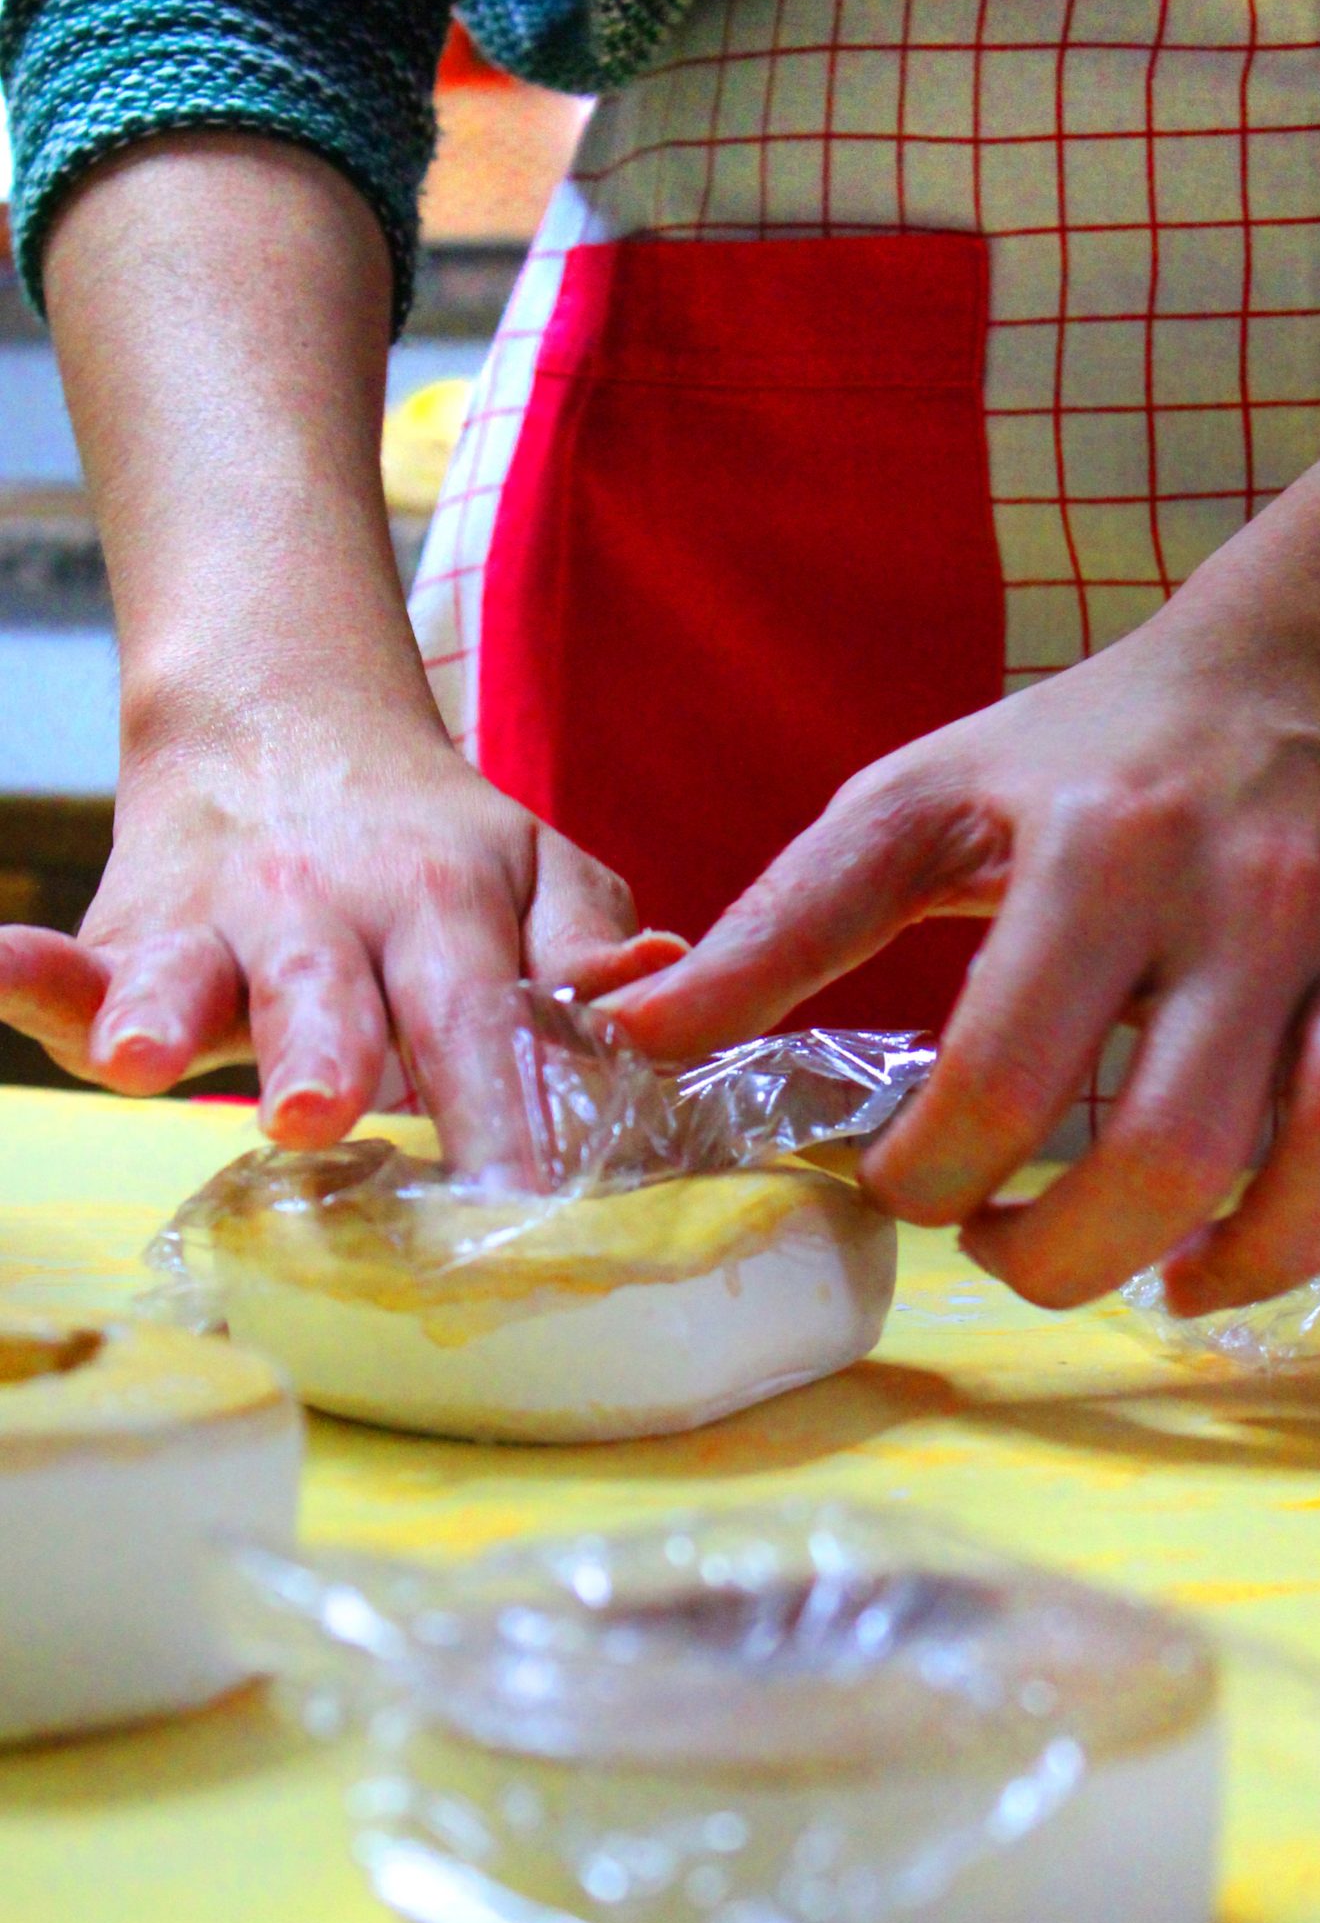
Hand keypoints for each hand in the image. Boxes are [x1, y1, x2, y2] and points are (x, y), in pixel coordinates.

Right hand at [0, 703, 681, 1172]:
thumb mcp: (536, 869)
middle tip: (318, 1115)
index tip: (519, 1194)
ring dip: (161, 1009)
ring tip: (137, 1054)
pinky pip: (70, 955)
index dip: (502, 1103)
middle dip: (321, 1052)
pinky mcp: (128, 939)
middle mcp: (326, 913)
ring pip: (186, 970)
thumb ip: (586, 941)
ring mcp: (214, 926)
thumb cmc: (439, 848)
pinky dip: (30, 970)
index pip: (482, 1016)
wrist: (289, 728)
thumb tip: (654, 981)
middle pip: (328, 991)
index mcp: (446, 903)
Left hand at [603, 595, 1319, 1312]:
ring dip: (1262, 1254)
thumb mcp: (917, 799)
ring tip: (1176, 1284)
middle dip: (1073, 1252)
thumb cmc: (1085, 750)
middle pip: (1174, 1140)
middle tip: (1013, 1257)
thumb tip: (624, 1031)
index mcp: (1093, 852)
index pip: (1004, 1073)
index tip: (904, 1188)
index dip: (934, 1177)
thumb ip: (784, 922)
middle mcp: (1243, 893)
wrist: (1302, 661)